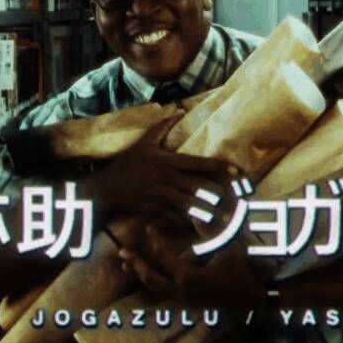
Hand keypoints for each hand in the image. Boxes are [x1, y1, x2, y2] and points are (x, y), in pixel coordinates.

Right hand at [81, 118, 240, 225]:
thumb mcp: (143, 144)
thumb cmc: (125, 166)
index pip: (199, 162)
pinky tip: (200, 231)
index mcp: (168, 161)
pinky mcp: (153, 210)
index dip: (220, 167)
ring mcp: (160, 195)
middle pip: (199, 185)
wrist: (103, 190)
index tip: (238, 173)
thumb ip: (161, 127)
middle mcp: (166, 177)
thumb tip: (178, 111)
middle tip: (239, 200)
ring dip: (207, 212)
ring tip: (224, 219)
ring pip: (189, 204)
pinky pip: (173, 219)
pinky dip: (186, 225)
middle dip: (219, 193)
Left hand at [118, 224, 265, 307]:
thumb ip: (211, 230)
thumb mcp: (228, 246)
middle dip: (135, 264)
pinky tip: (144, 273)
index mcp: (191, 278)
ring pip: (155, 288)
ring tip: (126, 262)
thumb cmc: (243, 269)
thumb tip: (196, 212)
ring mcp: (184, 300)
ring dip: (140, 274)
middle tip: (121, 251)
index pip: (165, 258)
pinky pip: (163, 292)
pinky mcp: (188, 303)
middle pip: (151, 278)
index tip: (148, 227)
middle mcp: (183, 292)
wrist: (255, 296)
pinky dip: (151, 282)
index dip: (156, 242)